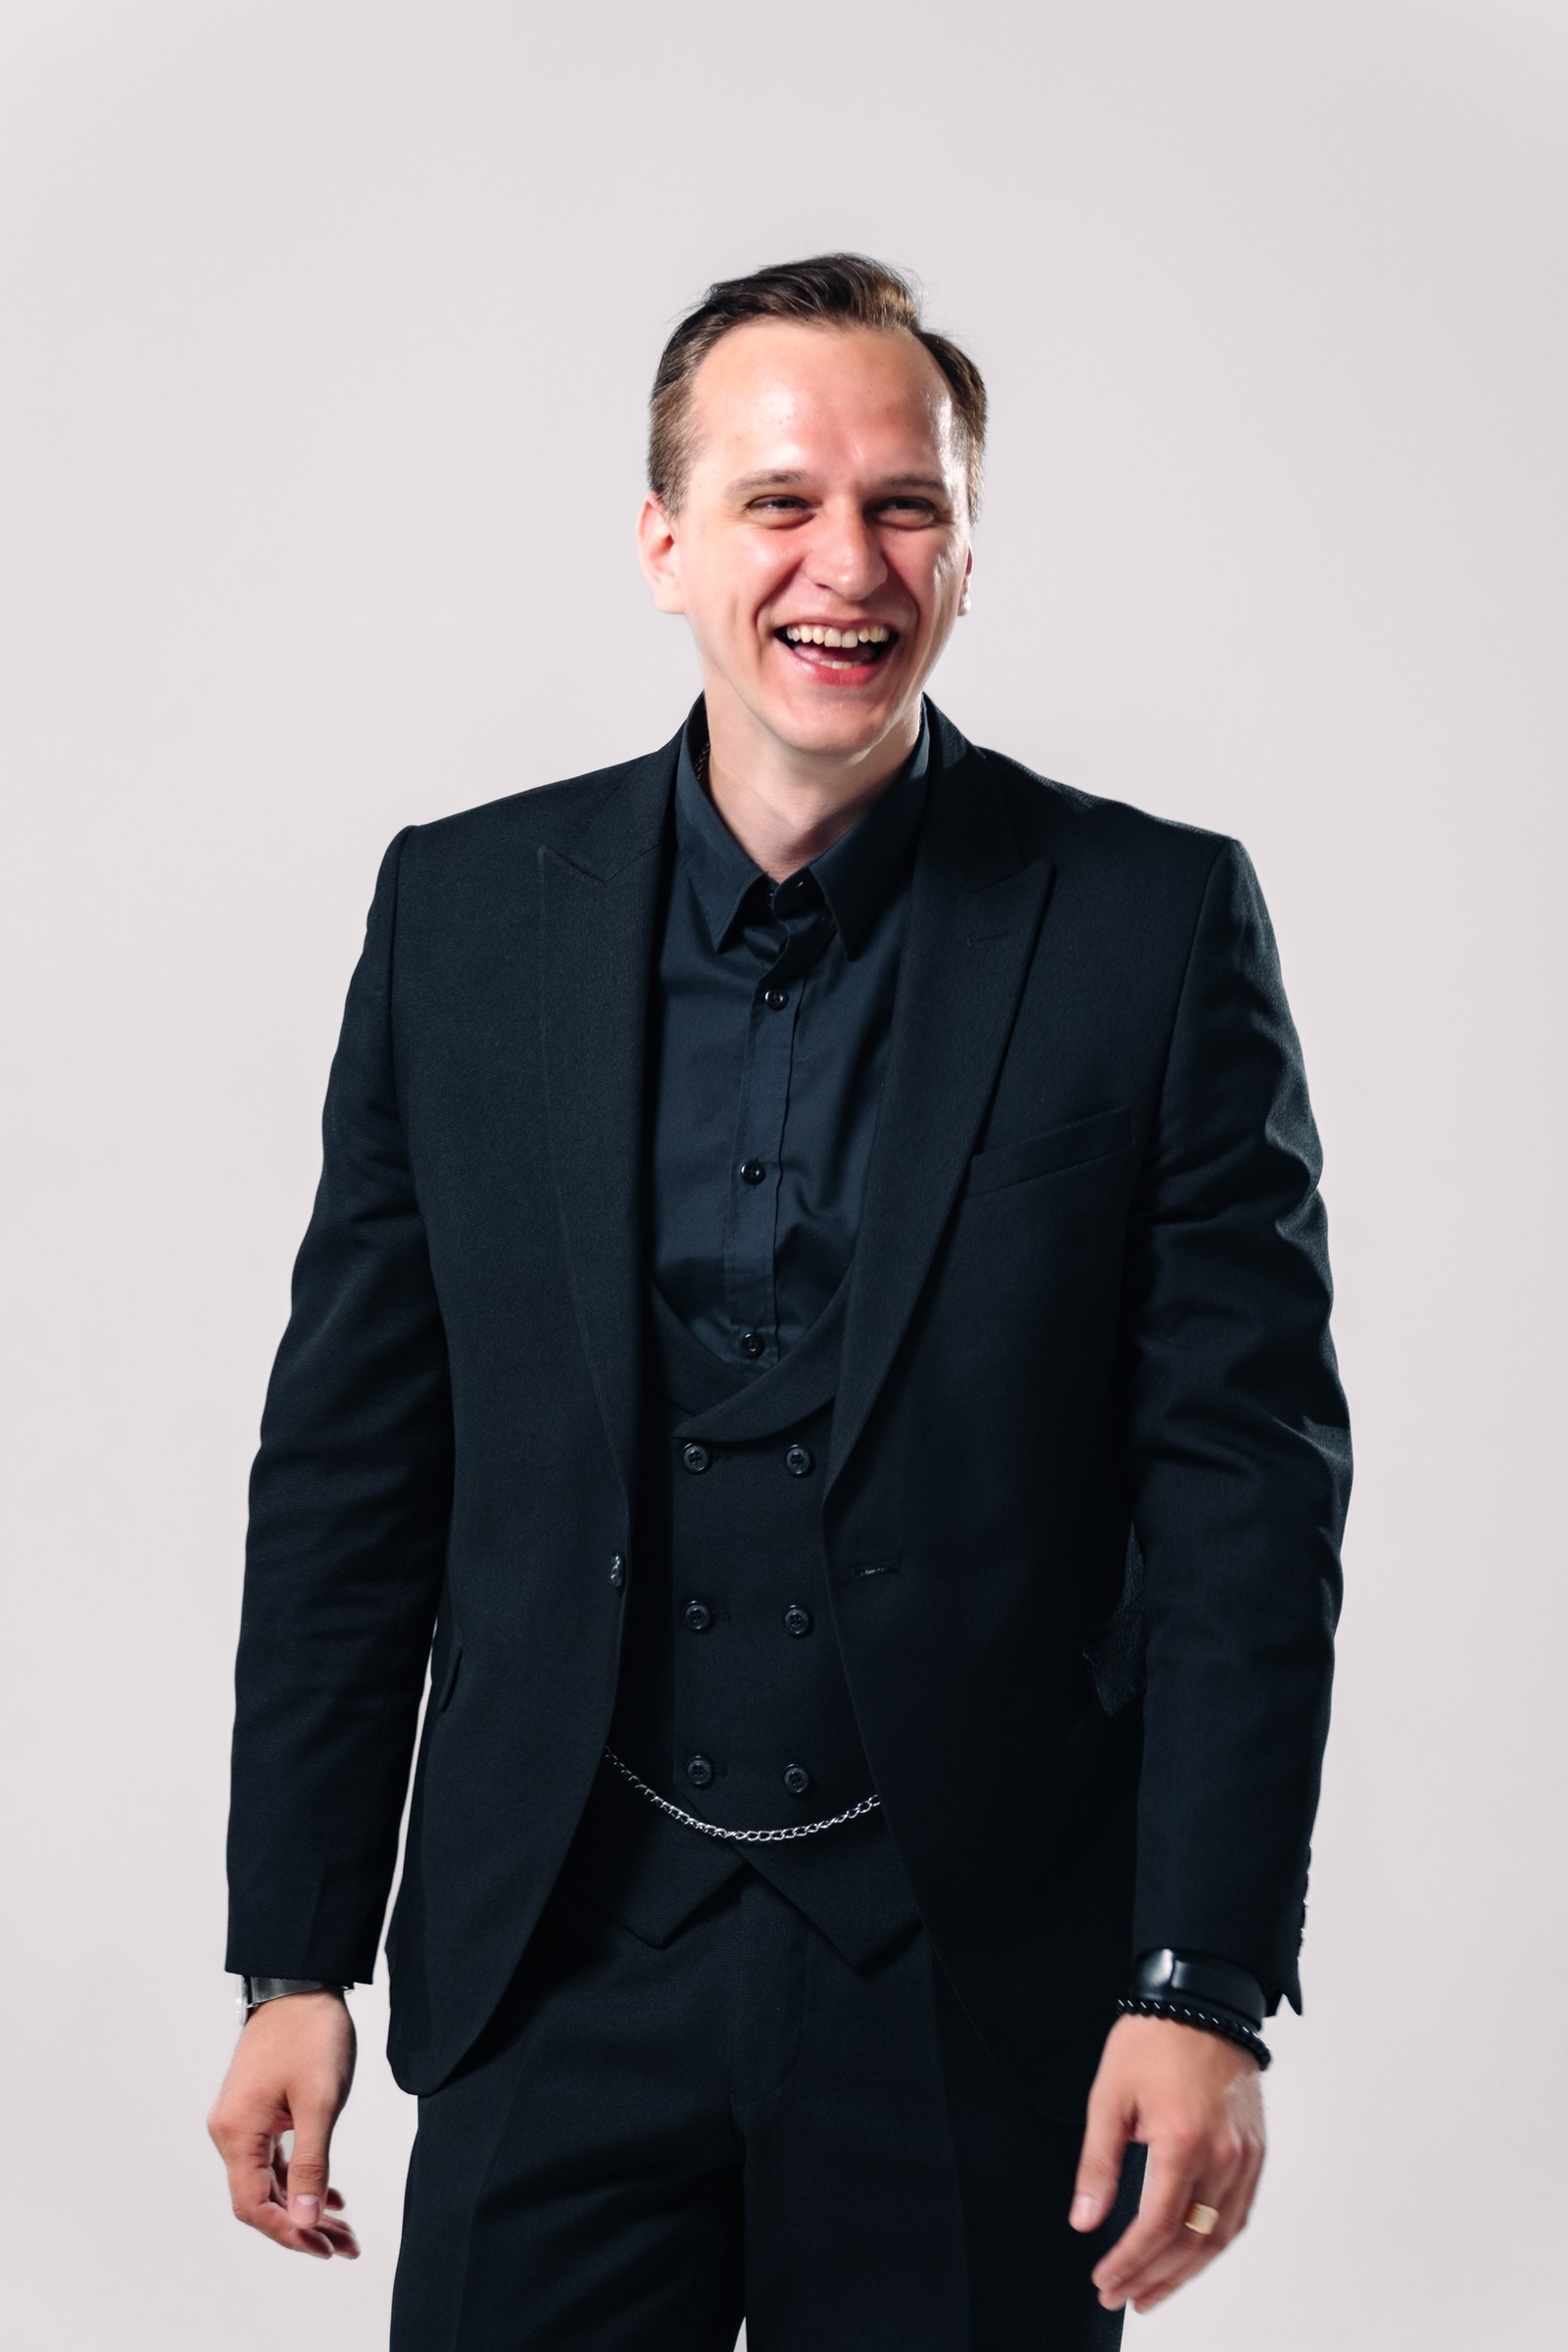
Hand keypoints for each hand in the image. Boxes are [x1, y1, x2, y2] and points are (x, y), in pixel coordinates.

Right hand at [207, 1990, 359, 2258]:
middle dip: (303, 2225)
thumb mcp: (320, 2102)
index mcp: (237, 2132)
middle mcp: (230, 2131)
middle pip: (261, 2198)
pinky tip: (330, 2194)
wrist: (302, 1984)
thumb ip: (310, 2164)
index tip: (326, 2247)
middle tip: (345, 2245)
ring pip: (270, 2181)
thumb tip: (304, 2220)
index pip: (254, 2205)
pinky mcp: (257, 2111)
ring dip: (305, 2205)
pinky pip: (273, 2159)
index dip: (289, 2232)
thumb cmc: (310, 2035)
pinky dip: (299, 2179)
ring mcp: (242, 2121)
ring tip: (344, 2229)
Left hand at [1069, 2012, 1264, 2314]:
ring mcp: (1245, 2157)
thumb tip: (1085, 2220)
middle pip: (1191, 2244)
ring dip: (1186, 2273)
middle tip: (1123, 2297)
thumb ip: (1098, 2164)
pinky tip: (1193, 2257)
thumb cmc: (1153, 2041)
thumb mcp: (1109, 2097)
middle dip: (1153, 2279)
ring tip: (1154, 2292)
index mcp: (1182, 2142)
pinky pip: (1239, 2214)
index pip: (1156, 2227)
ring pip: (1219, 2238)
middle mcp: (1222, 2157)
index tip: (1105, 2280)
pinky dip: (1215, 2245)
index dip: (1128, 2262)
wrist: (1202, 2002)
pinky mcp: (1256, 2152)